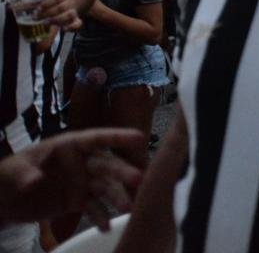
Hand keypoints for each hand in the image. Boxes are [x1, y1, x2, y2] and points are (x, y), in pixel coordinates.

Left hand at [0, 128, 144, 227]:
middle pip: (106, 165)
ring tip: (128, 208)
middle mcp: (81, 162)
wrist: (4, 200)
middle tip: (138, 180)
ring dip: (118, 196)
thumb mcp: (13, 171)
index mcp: (69, 146)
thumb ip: (25, 174)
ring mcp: (81, 182)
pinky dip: (100, 216)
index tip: (139, 137)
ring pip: (105, 187)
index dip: (118, 137)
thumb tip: (34, 180)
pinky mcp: (78, 201)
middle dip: (123, 171)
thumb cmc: (9, 175)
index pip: (96, 138)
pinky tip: (106, 226)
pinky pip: (94, 207)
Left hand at [34, 0, 81, 31]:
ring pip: (70, 14)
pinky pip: (78, 24)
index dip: (47, 3)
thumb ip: (34, 4)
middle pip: (62, 7)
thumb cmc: (54, 4)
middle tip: (38, 18)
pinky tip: (63, 29)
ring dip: (58, 19)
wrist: (70, 4)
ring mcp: (74, 12)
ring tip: (47, 23)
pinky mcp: (76, 21)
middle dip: (49, 13)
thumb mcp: (46, 0)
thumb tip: (18, 7)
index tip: (38, 9)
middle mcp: (70, 3)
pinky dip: (71, 26)